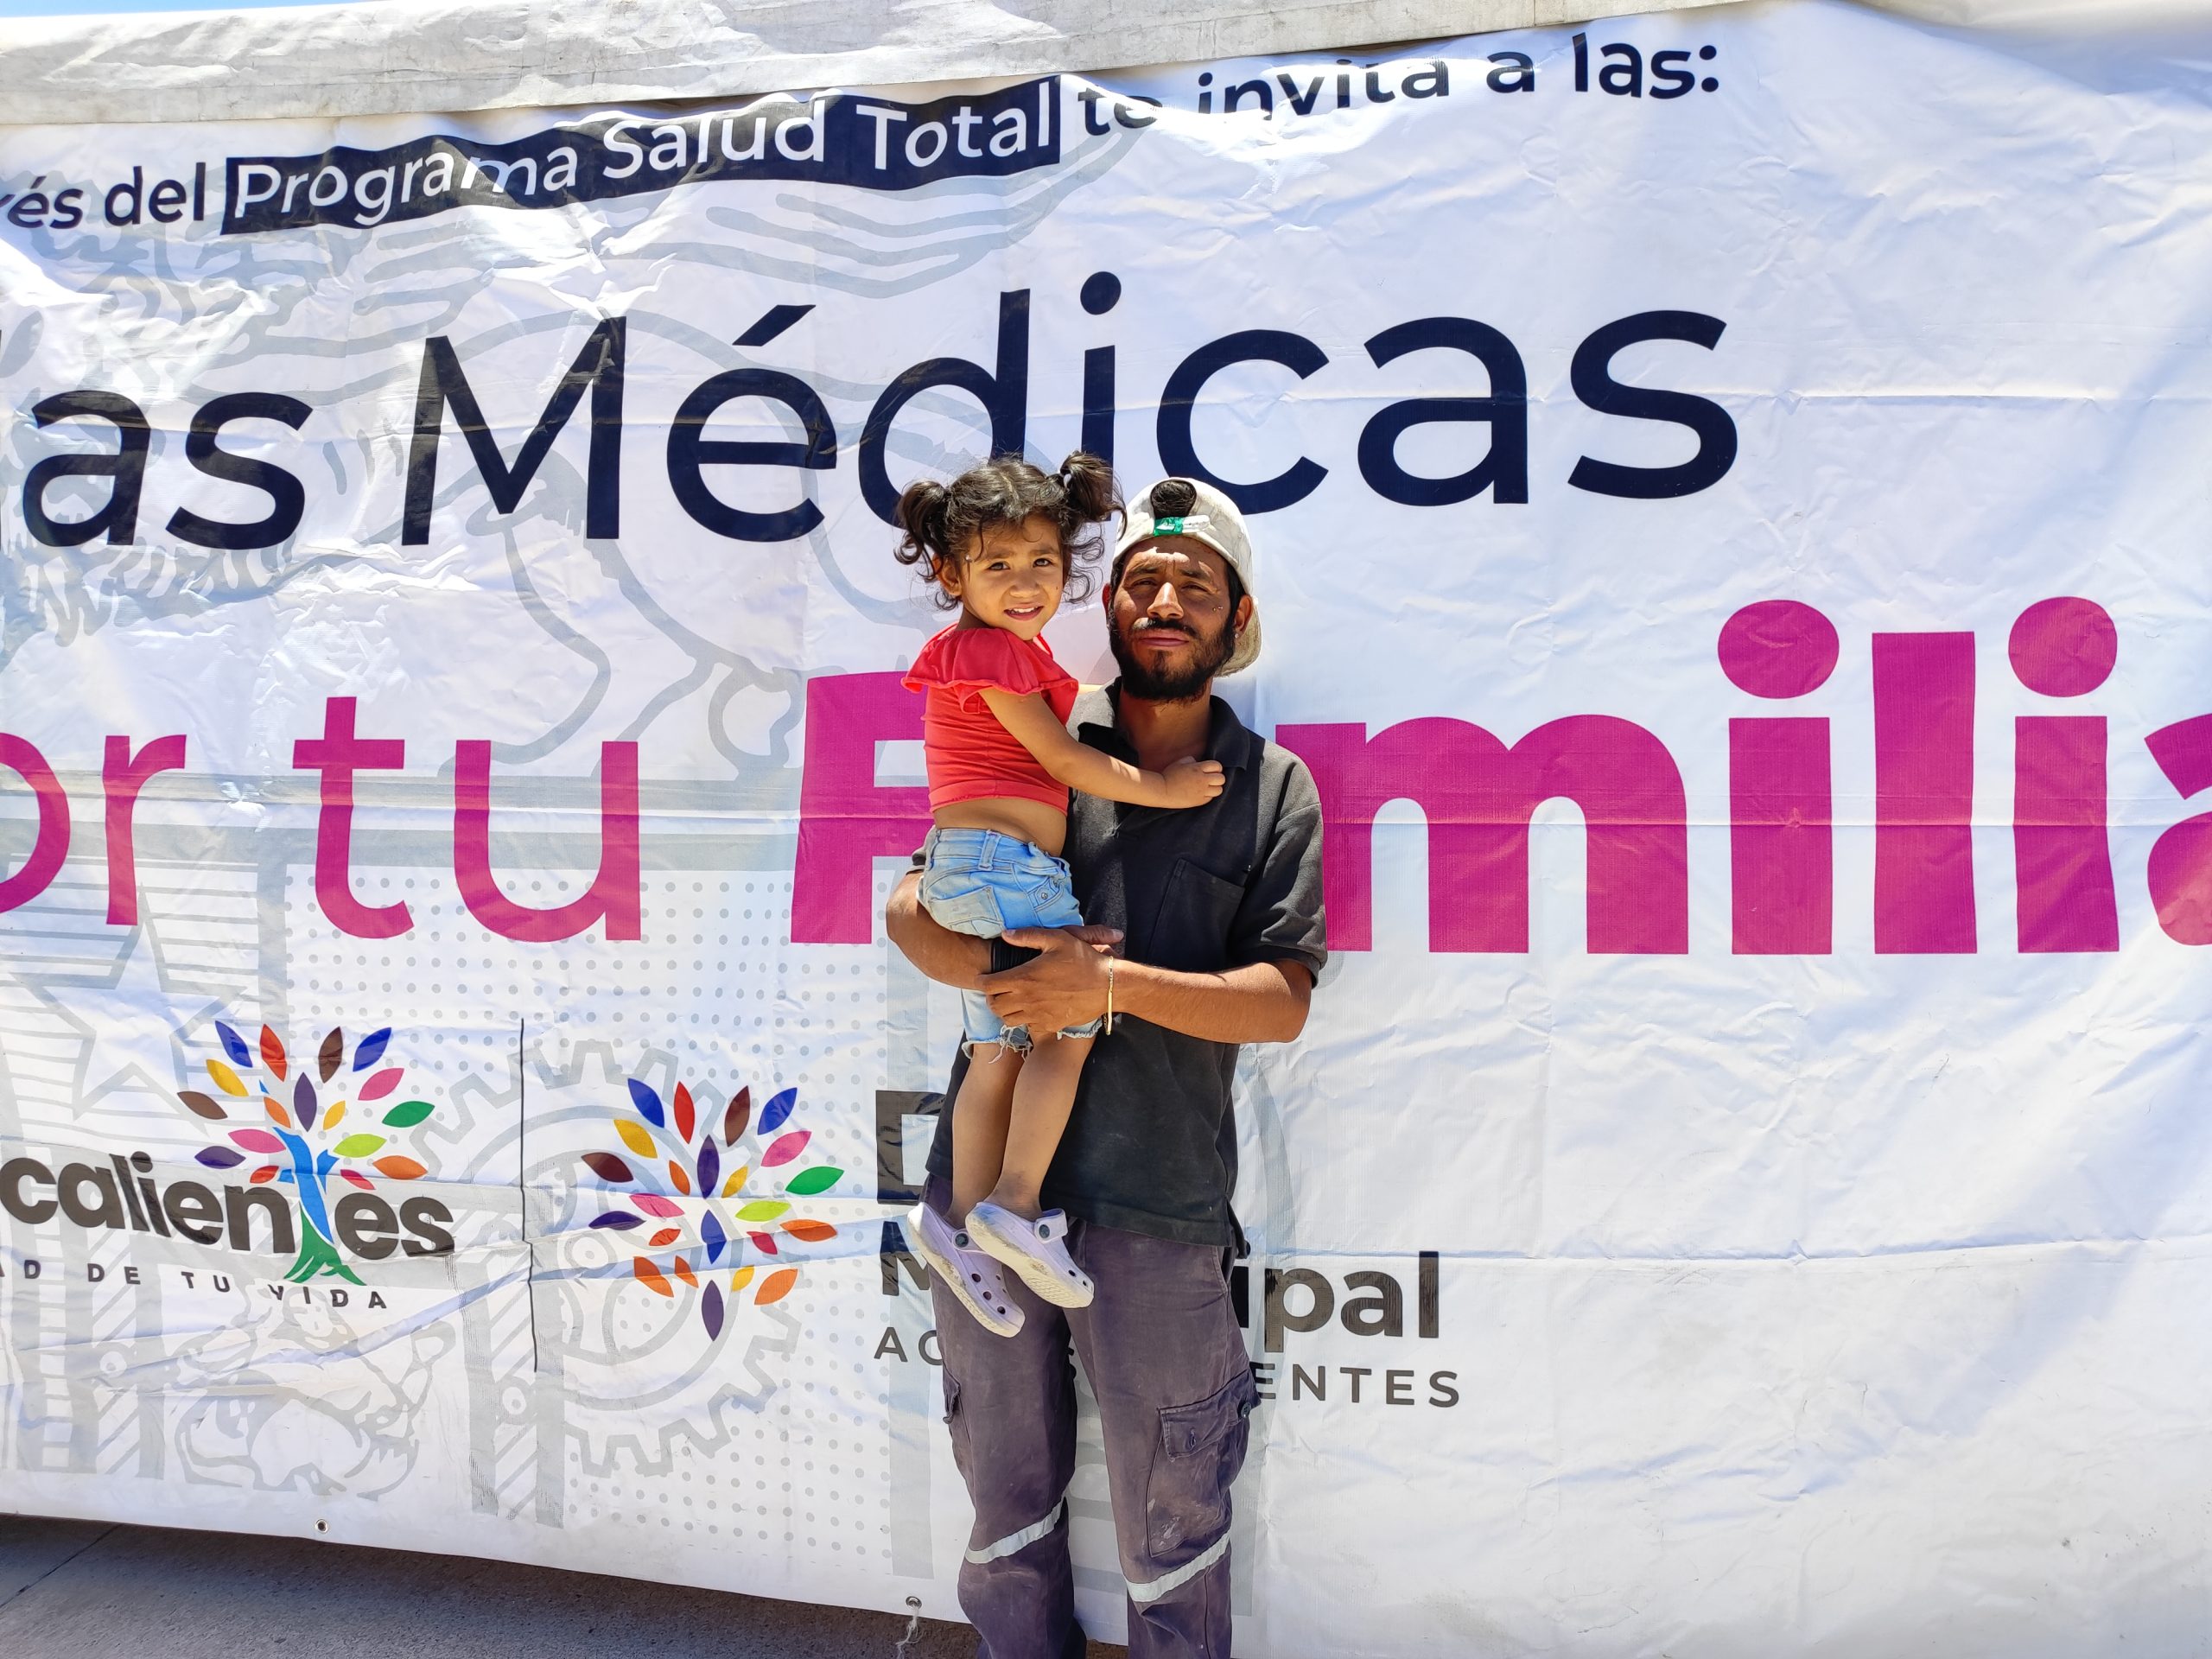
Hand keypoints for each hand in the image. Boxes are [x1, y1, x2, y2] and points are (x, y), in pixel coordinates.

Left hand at [985, 925, 1118, 1032]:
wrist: (1108, 986)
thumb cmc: (1083, 959)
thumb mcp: (1058, 939)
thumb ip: (1028, 935)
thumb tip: (1005, 934)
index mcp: (1024, 978)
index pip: (988, 985)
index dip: (981, 982)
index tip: (983, 978)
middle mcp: (1027, 1000)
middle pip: (994, 1006)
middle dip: (990, 997)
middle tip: (997, 989)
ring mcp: (1038, 1015)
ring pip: (1008, 1020)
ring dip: (1005, 1010)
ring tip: (1012, 999)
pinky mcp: (1050, 1025)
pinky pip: (1028, 1025)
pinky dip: (1024, 1018)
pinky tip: (1033, 1007)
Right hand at [1160, 756, 1225, 807]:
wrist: (1162, 791)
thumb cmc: (1168, 775)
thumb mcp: (1179, 763)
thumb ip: (1190, 760)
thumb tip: (1197, 762)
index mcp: (1197, 768)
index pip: (1217, 766)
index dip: (1216, 768)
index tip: (1212, 770)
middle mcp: (1201, 780)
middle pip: (1221, 778)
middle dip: (1218, 778)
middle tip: (1211, 779)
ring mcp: (1201, 791)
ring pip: (1219, 790)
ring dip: (1215, 788)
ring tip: (1208, 787)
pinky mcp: (1198, 801)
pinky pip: (1210, 798)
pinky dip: (1208, 795)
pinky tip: (1201, 793)